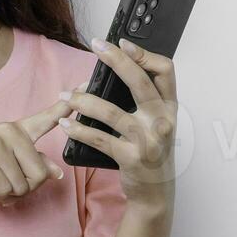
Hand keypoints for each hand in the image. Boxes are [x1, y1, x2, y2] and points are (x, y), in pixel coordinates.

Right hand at [0, 98, 72, 206]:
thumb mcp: (3, 161)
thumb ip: (30, 164)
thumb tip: (57, 173)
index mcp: (17, 130)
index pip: (48, 116)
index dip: (69, 104)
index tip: (86, 84)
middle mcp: (9, 130)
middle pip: (41, 174)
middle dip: (25, 190)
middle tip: (4, 186)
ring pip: (22, 187)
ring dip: (6, 196)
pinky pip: (4, 191)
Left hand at [58, 37, 177, 209]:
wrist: (155, 193)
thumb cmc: (151, 153)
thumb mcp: (156, 124)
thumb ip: (144, 101)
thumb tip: (114, 71)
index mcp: (169, 108)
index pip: (165, 70)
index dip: (145, 54)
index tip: (123, 43)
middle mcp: (162, 121)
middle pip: (139, 82)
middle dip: (116, 60)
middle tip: (96, 46)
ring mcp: (148, 140)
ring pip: (111, 111)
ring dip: (84, 100)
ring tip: (66, 95)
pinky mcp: (131, 158)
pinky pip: (99, 139)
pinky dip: (79, 130)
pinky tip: (67, 124)